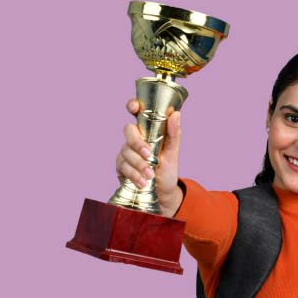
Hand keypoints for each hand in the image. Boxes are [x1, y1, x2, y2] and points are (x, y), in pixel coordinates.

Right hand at [115, 99, 183, 216]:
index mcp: (147, 131)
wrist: (163, 192)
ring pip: (126, 152)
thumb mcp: (173, 151)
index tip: (134, 107)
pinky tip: (142, 183)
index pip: (136, 113)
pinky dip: (134, 175)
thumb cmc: (168, 168)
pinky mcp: (121, 168)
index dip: (132, 105)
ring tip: (151, 175)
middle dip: (137, 143)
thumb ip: (174, 133)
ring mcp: (126, 153)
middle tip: (148, 155)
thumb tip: (176, 114)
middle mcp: (134, 139)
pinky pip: (123, 167)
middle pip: (128, 131)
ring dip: (139, 164)